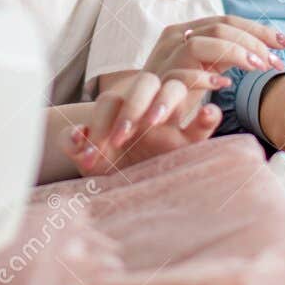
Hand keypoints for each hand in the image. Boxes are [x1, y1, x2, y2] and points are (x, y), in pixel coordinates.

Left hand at [61, 69, 224, 175]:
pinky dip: (209, 114)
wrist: (132, 202)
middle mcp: (147, 111)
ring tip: (155, 121)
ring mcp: (172, 124)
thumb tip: (75, 133)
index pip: (112, 101)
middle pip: (146, 82)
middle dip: (133, 105)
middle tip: (122, 137)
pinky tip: (208, 112)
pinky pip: (206, 122)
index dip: (100, 121)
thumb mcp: (89, 162)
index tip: (94, 153)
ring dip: (165, 99)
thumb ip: (75, 145)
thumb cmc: (111, 175)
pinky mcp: (191, 144)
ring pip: (176, 87)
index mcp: (122, 113)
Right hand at [141, 15, 284, 80]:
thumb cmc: (176, 92)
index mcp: (189, 30)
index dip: (261, 31)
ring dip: (237, 53)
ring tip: (259, 67)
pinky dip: (208, 77)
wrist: (137, 113)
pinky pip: (186, 73)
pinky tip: (225, 86)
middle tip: (277, 61)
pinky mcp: (160, 79)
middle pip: (223, 27)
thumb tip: (266, 49)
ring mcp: (166, 56)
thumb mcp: (206, 67)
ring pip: (206, 42)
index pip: (230, 21)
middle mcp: (177, 36)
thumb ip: (227, 54)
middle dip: (255, 41)